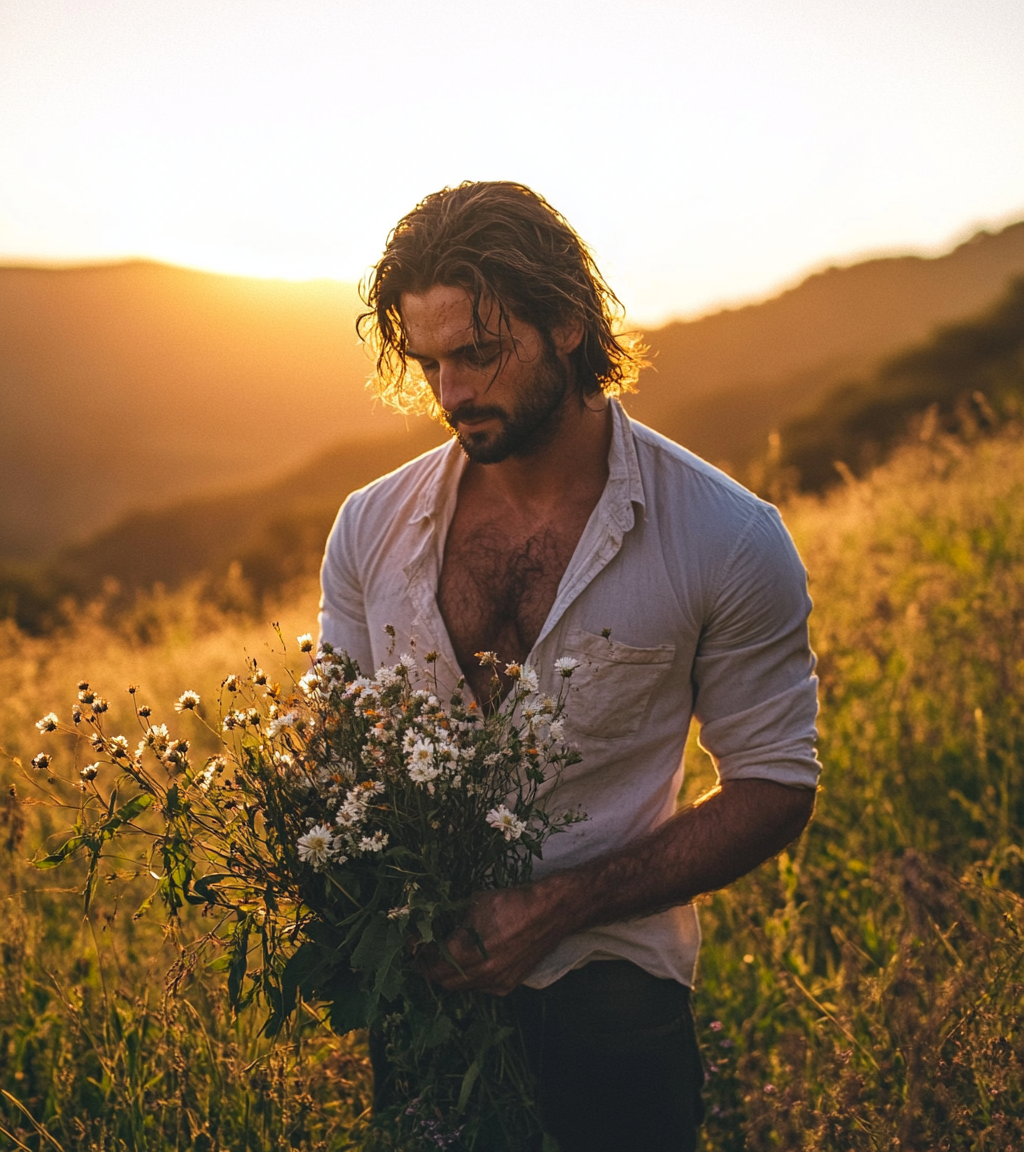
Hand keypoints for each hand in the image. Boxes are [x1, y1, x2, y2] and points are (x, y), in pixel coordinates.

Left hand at [419, 879, 576, 995]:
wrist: (549, 911)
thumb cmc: (510, 902)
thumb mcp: (473, 904)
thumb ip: (452, 921)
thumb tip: (432, 923)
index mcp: (467, 953)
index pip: (431, 967)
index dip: (419, 958)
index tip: (413, 947)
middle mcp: (481, 974)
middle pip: (444, 982)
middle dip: (432, 970)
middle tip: (426, 954)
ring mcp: (497, 982)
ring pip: (464, 987)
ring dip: (452, 975)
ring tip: (448, 957)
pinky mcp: (510, 984)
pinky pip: (482, 987)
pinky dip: (473, 977)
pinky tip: (474, 961)